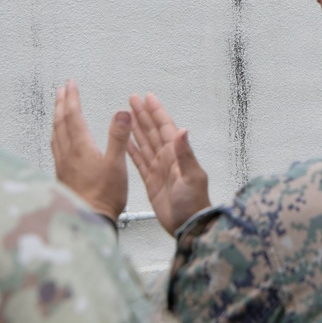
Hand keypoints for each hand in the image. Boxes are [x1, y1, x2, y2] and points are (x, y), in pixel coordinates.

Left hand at [51, 80, 129, 219]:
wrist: (89, 218)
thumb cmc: (104, 196)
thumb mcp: (117, 164)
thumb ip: (119, 137)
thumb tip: (122, 113)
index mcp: (81, 148)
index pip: (73, 116)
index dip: (72, 98)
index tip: (71, 84)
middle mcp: (68, 153)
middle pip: (61, 122)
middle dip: (61, 103)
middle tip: (62, 90)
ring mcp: (64, 164)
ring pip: (56, 134)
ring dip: (57, 117)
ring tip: (58, 108)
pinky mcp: (63, 174)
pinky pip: (56, 147)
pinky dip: (57, 135)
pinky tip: (60, 139)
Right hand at [127, 93, 210, 234]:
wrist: (188, 225)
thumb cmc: (194, 203)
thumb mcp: (192, 177)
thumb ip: (185, 154)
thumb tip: (183, 130)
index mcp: (177, 155)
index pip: (165, 128)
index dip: (156, 112)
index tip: (147, 97)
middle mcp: (168, 159)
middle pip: (153, 131)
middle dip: (143, 115)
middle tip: (132, 99)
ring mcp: (159, 169)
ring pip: (145, 143)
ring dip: (137, 128)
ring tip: (127, 114)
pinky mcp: (151, 181)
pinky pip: (139, 161)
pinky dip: (132, 150)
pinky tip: (126, 141)